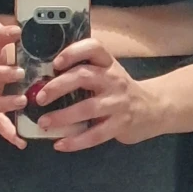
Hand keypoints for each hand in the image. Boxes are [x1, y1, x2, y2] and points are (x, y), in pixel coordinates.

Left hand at [35, 38, 164, 151]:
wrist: (154, 108)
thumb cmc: (119, 88)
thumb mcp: (107, 72)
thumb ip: (83, 71)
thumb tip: (43, 77)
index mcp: (107, 63)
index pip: (93, 47)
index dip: (73, 52)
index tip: (55, 62)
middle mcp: (113, 79)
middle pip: (84, 76)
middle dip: (58, 86)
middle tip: (39, 98)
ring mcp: (118, 102)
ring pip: (87, 108)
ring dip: (62, 117)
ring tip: (43, 123)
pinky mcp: (121, 125)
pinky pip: (96, 134)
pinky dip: (76, 141)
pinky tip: (60, 144)